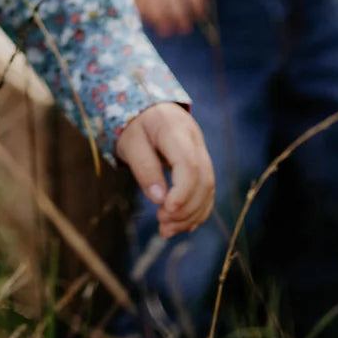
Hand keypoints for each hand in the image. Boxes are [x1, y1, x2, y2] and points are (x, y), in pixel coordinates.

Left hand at [116, 101, 213, 237]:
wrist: (146, 106)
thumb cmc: (134, 123)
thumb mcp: (130, 141)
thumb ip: (144, 167)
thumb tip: (159, 199)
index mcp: (175, 128)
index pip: (189, 164)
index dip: (183, 191)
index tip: (166, 211)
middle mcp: (195, 139)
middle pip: (203, 179)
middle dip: (186, 208)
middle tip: (162, 226)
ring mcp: (201, 150)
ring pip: (208, 187)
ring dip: (191, 214)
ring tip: (167, 231)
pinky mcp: (201, 162)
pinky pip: (206, 189)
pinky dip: (196, 209)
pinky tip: (181, 225)